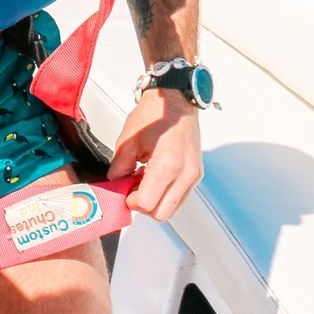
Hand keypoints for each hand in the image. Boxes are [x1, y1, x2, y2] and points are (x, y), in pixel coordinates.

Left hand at [108, 89, 202, 221]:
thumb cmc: (153, 114)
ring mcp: (193, 175)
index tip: (124, 189)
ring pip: (172, 209)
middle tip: (132, 188)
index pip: (147, 203)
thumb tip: (117, 185)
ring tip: (144, 180)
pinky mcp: (196, 174)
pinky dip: (165, 194)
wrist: (174, 100)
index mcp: (167, 164)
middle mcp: (185, 173)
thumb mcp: (127, 140)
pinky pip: (180, 197)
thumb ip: (119, 168)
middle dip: (143, 205)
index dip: (131, 200)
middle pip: (161, 213)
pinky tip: (155, 177)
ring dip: (155, 201)